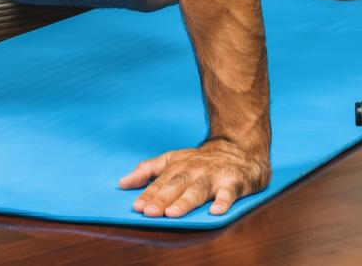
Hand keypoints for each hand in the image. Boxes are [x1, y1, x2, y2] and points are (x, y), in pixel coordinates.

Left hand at [117, 137, 270, 218]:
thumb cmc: (201, 160)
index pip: (160, 182)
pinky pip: (229, 193)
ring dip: (185, 201)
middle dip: (162, 198)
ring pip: (198, 189)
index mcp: (178, 166)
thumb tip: (122, 183)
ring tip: (172, 213)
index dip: (148, 194)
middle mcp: (194, 170)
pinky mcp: (234, 182)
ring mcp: (214, 176)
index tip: (137, 207)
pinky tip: (215, 211)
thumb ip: (148, 170)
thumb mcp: (172, 159)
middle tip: (150, 212)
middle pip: (176, 185)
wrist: (239, 148)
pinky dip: (223, 202)